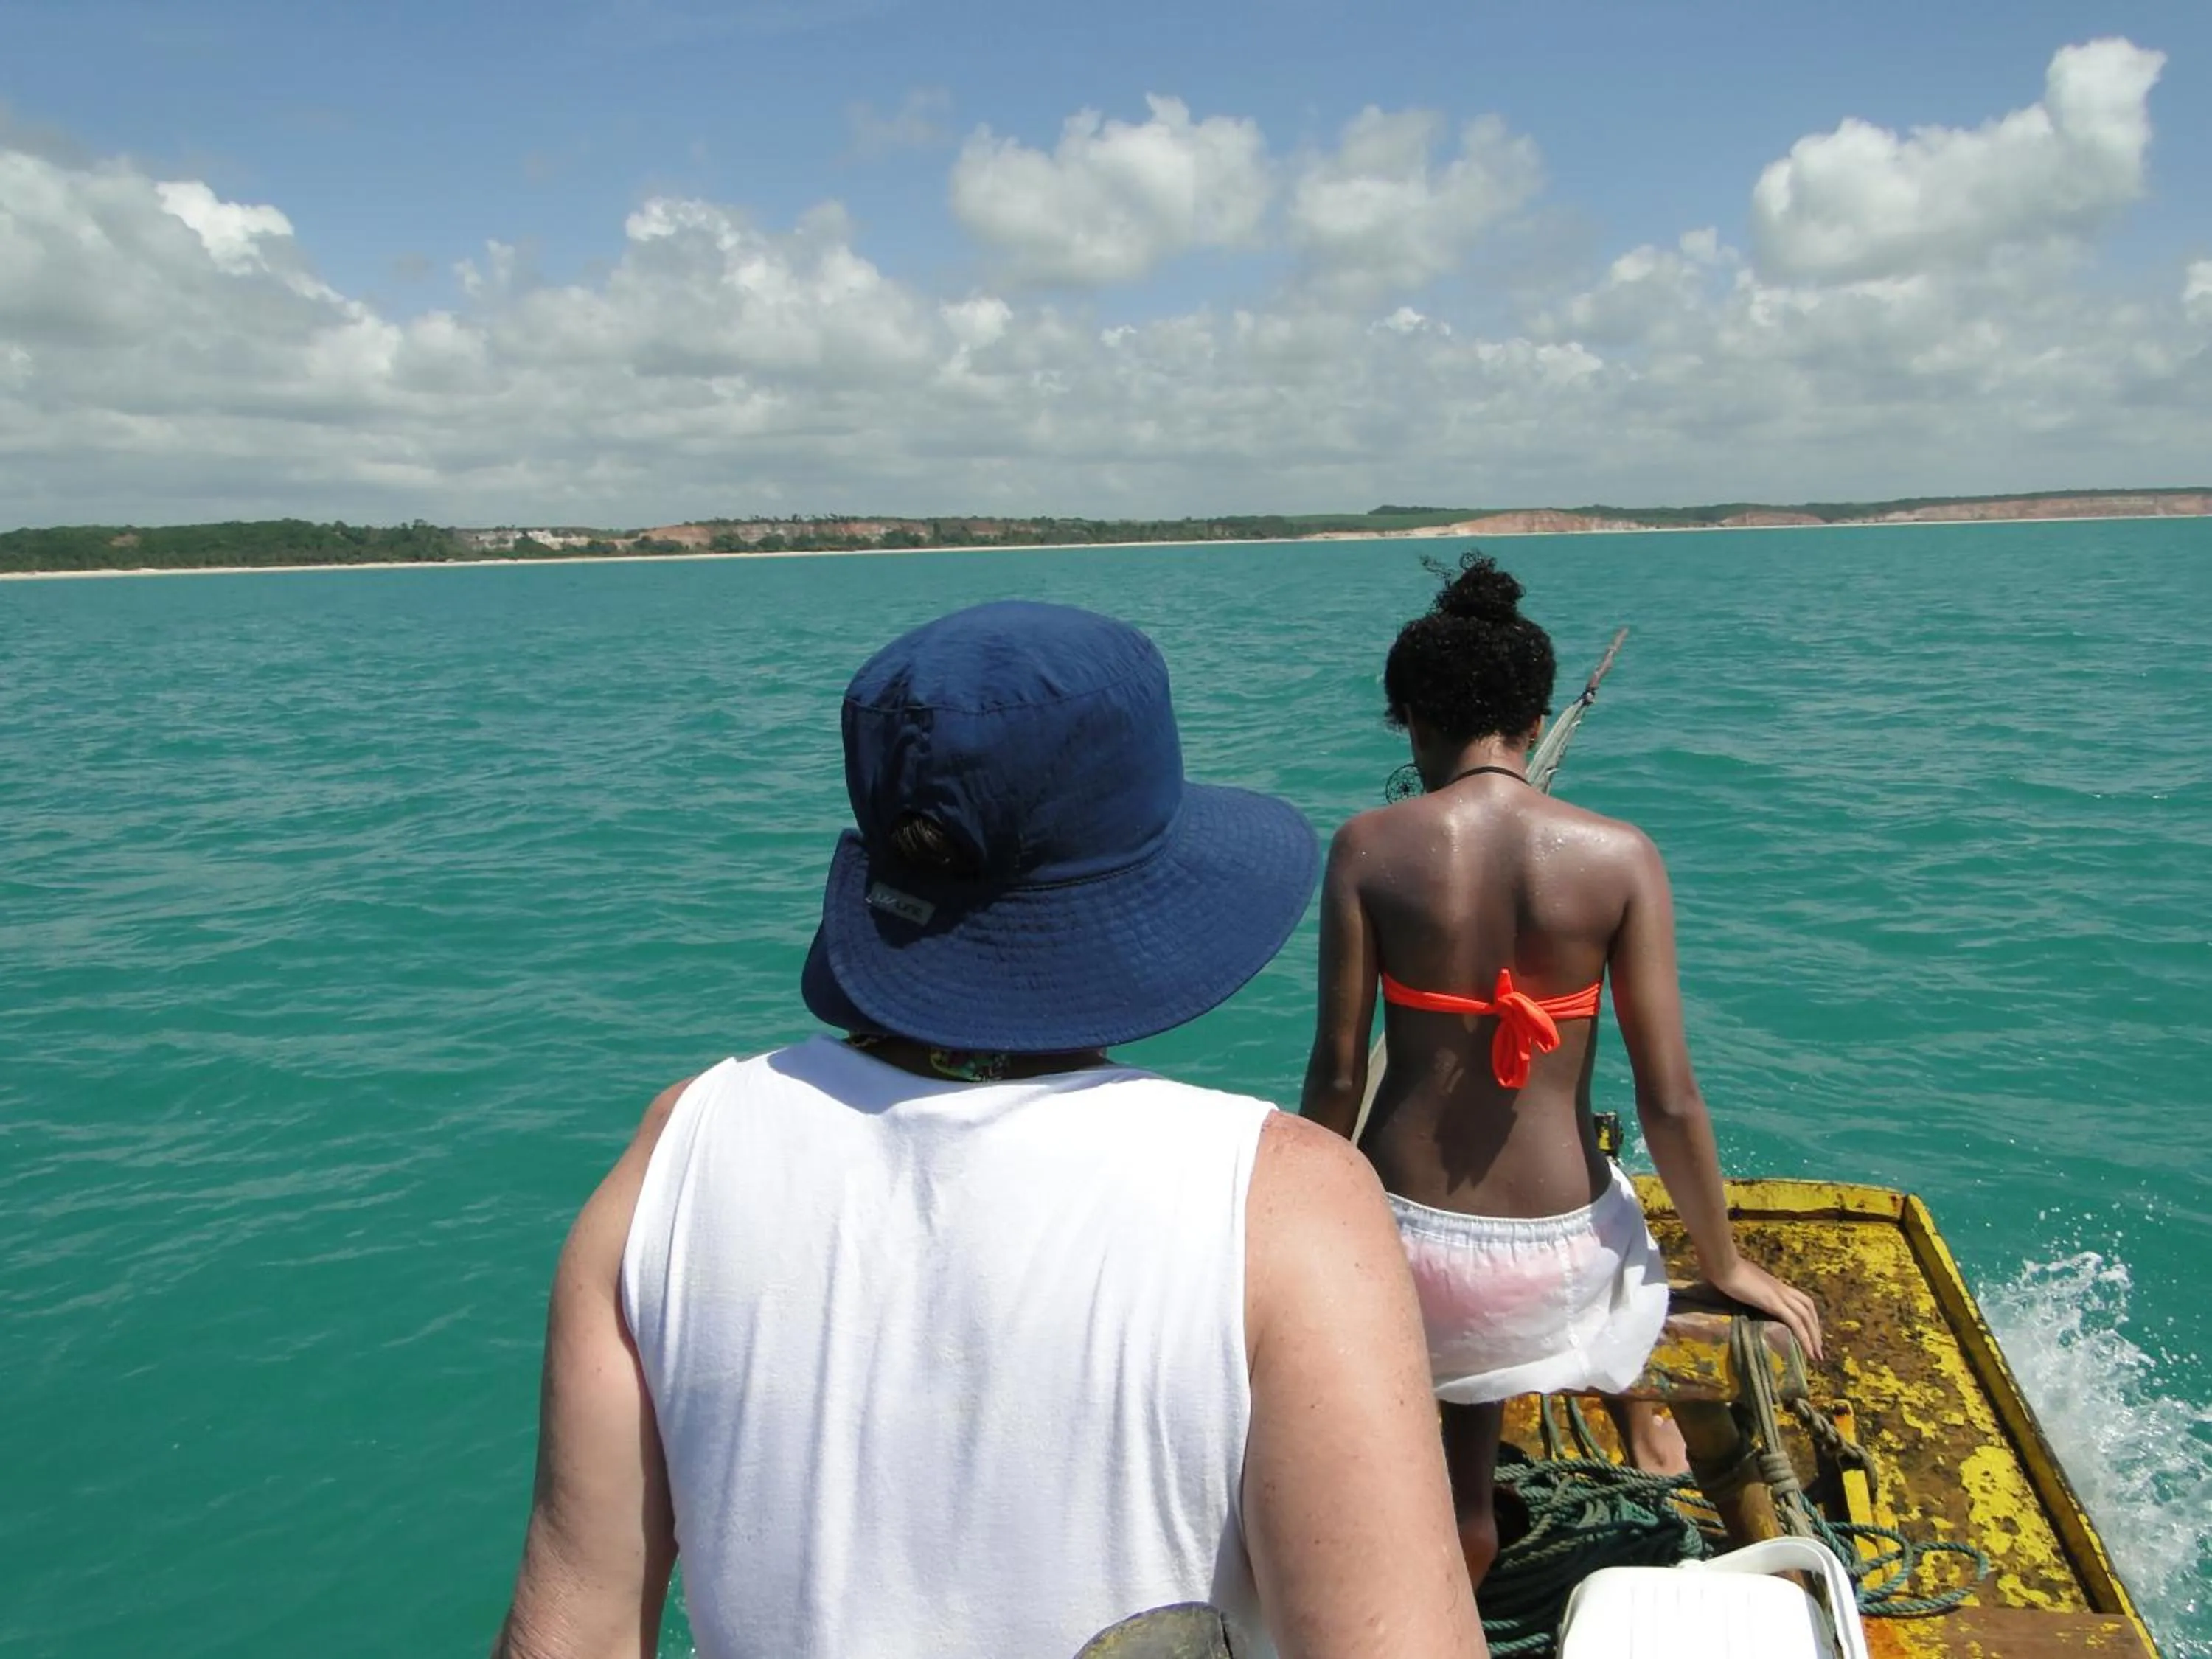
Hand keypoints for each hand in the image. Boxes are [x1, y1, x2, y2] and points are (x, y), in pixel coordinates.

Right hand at [1706, 1258, 1822, 1362]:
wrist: (1723, 1265)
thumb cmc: (1726, 1270)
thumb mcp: (1743, 1281)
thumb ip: (1749, 1287)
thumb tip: (1743, 1293)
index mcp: (1776, 1284)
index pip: (1800, 1300)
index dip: (1808, 1316)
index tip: (1810, 1332)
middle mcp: (1782, 1289)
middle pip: (1808, 1308)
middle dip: (1815, 1329)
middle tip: (1818, 1349)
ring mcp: (1779, 1295)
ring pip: (1806, 1317)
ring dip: (1814, 1336)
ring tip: (1816, 1354)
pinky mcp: (1773, 1303)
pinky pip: (1795, 1322)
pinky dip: (1805, 1338)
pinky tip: (1808, 1351)